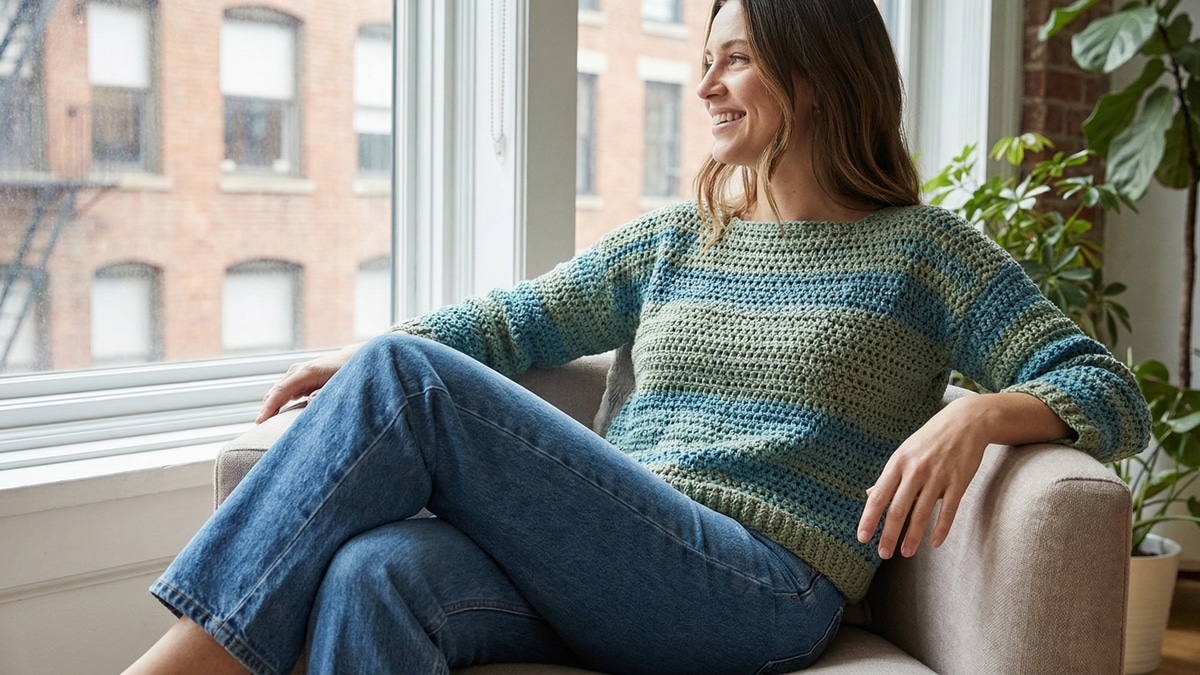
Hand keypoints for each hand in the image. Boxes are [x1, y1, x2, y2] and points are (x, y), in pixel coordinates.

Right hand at [256, 341, 365, 422]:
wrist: (353, 359)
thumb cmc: (348, 372)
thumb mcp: (339, 384)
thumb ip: (324, 394)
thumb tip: (309, 402)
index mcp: (306, 372)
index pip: (281, 391)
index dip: (269, 407)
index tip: (260, 422)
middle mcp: (298, 371)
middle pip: (275, 392)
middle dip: (266, 409)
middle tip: (259, 430)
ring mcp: (297, 373)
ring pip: (278, 391)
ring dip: (271, 406)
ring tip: (265, 426)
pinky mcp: (299, 378)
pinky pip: (284, 391)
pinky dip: (278, 402)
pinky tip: (276, 415)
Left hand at [856, 396, 987, 558]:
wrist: (965, 422)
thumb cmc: (929, 440)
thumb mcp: (904, 453)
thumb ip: (889, 476)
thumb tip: (870, 496)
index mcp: (898, 463)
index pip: (879, 496)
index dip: (869, 518)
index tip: (862, 538)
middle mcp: (915, 470)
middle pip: (898, 508)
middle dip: (889, 534)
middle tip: (883, 554)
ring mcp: (938, 476)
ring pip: (922, 512)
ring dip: (913, 536)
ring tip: (905, 553)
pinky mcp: (958, 481)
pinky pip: (949, 510)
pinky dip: (941, 528)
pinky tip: (934, 543)